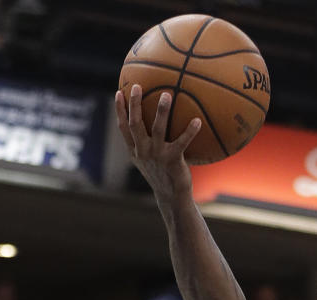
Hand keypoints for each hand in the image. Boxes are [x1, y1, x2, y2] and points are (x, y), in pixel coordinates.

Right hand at [115, 85, 200, 201]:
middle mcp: (143, 151)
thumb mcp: (148, 160)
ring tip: (167, 94)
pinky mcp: (173, 160)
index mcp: (135, 150)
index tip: (118, 92)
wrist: (171, 197)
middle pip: (135, 123)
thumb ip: (145, 143)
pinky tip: (198, 120)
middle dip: (134, 104)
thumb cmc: (161, 174)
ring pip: (158, 129)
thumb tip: (149, 122)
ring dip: (162, 111)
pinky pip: (182, 142)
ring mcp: (157, 156)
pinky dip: (190, 131)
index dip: (119, 110)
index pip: (123, 127)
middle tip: (137, 86)